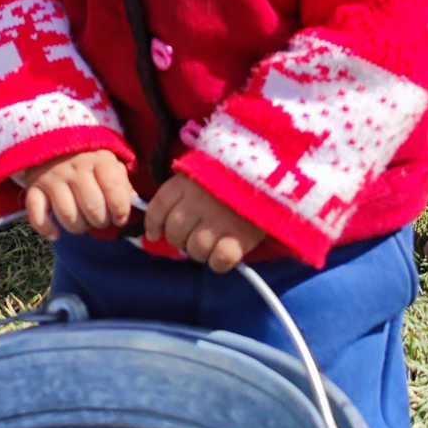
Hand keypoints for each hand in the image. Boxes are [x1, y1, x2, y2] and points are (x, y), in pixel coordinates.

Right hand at [23, 150, 132, 240]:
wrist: (53, 140)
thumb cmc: (89, 160)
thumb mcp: (110, 164)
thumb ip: (122, 184)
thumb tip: (134, 206)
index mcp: (99, 161)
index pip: (113, 190)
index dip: (120, 211)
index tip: (120, 218)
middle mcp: (75, 169)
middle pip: (92, 208)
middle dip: (100, 222)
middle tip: (100, 220)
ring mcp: (53, 178)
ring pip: (68, 215)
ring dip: (78, 227)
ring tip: (82, 223)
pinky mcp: (34, 188)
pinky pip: (37, 216)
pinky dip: (47, 229)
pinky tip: (56, 233)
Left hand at [145, 174, 264, 272]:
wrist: (274, 167)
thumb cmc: (236, 167)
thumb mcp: (205, 166)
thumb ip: (185, 188)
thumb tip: (164, 219)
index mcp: (187, 181)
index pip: (158, 207)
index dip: (154, 224)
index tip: (155, 233)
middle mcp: (197, 201)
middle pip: (174, 232)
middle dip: (179, 239)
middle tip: (192, 236)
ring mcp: (218, 220)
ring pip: (194, 248)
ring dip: (199, 251)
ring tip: (210, 245)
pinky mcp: (240, 237)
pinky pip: (219, 260)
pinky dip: (218, 262)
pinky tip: (223, 255)